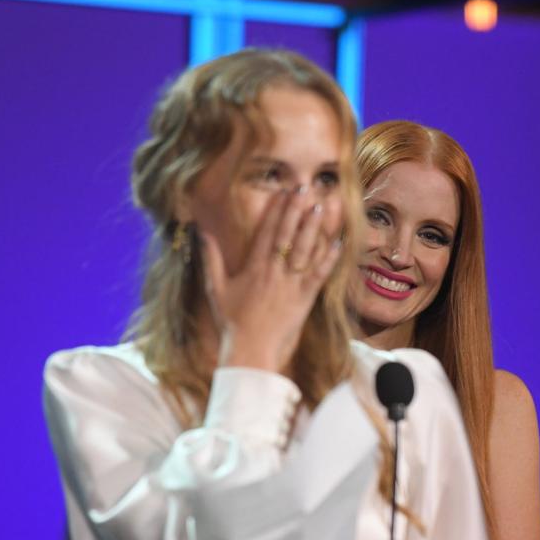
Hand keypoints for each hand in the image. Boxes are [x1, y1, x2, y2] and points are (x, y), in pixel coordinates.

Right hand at [202, 188, 341, 372]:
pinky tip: (338, 243)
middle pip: (287, 236)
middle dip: (296, 210)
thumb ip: (211, 259)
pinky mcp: (304, 300)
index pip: (266, 232)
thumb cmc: (231, 321)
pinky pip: (318, 276)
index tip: (284, 192)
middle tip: (305, 188)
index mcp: (253, 269)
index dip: (276, 210)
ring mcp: (291, 286)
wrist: (249, 350)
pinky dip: (328, 260)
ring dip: (314, 228)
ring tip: (322, 206)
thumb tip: (201, 233)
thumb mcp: (215, 289)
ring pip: (304, 251)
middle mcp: (274, 273)